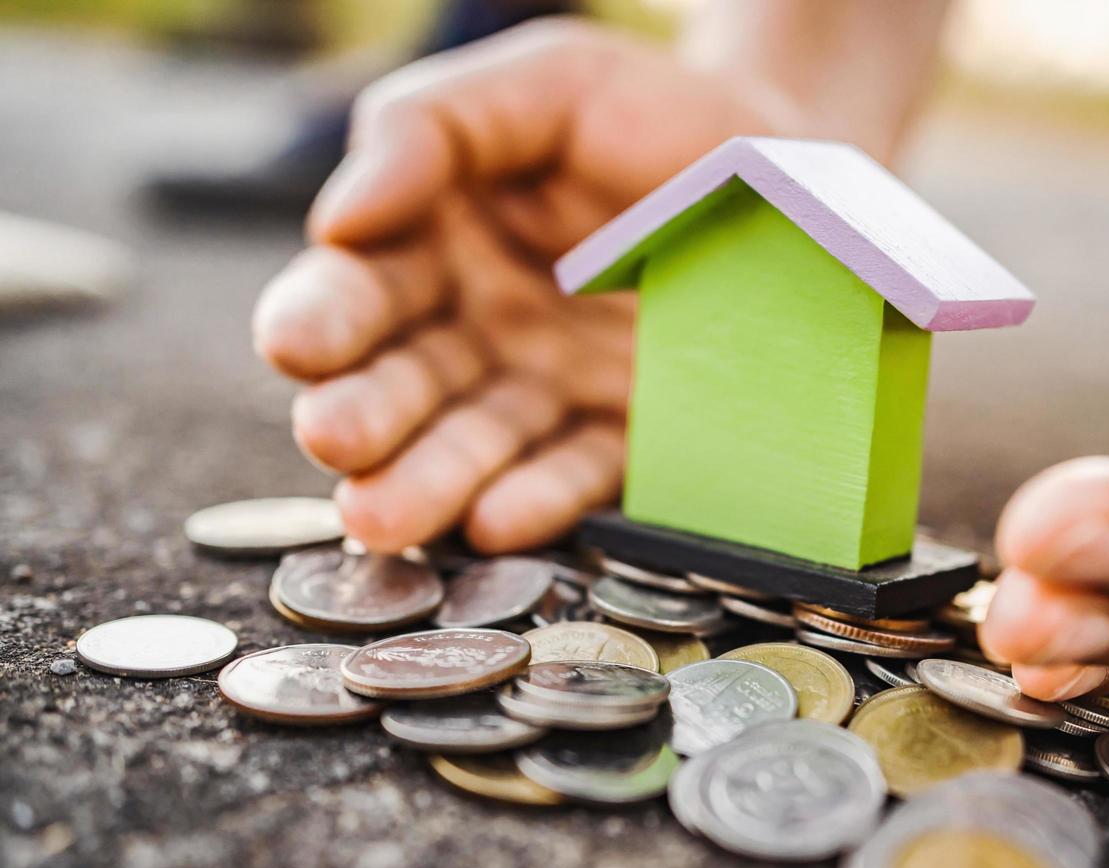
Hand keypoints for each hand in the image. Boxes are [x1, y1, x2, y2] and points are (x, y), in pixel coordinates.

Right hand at [253, 19, 794, 553]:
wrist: (786, 172)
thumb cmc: (655, 115)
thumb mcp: (545, 83)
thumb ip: (430, 128)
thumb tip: (335, 219)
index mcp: (441, 241)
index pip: (362, 286)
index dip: (324, 316)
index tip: (299, 343)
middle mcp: (485, 326)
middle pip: (406, 379)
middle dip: (365, 412)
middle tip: (335, 437)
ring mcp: (555, 388)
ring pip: (477, 442)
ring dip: (427, 481)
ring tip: (381, 514)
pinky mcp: (628, 435)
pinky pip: (580, 473)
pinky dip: (539, 501)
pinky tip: (496, 521)